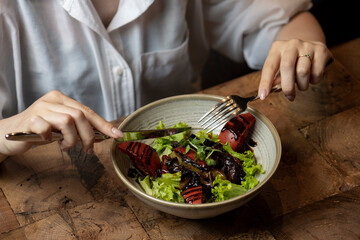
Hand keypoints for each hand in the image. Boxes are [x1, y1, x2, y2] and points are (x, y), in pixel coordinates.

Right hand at [0, 90, 122, 157]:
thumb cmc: (38, 131)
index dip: (104, 124)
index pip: (88, 110)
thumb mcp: (62, 129)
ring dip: (72, 139)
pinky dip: (52, 138)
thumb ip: (79, 128)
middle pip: (80, 115)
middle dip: (88, 135)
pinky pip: (48, 129)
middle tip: (87, 149)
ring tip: (66, 146)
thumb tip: (103, 135)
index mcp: (61, 99)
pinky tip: (48, 141)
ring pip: (68, 121)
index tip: (117, 135)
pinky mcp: (30, 119)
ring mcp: (40, 108)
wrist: (7, 134)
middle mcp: (52, 100)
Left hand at [258, 39, 332, 100]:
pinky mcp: (321, 50)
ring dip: (302, 85)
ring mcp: (307, 46)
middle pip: (287, 67)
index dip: (265, 82)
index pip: (269, 66)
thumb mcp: (280, 66)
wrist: (310, 45)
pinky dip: (314, 81)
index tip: (263, 95)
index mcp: (277, 48)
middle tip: (289, 96)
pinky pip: (317, 73)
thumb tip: (270, 91)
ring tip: (301, 85)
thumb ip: (275, 79)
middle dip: (287, 86)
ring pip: (303, 71)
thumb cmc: (292, 61)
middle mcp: (291, 44)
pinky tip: (311, 77)